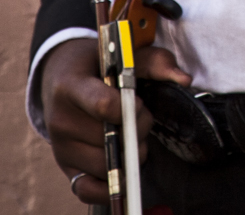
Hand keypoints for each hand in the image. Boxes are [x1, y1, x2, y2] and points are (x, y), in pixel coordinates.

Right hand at [43, 35, 191, 204]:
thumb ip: (155, 62)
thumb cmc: (98, 65)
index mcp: (71, 86)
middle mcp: (60, 119)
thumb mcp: (123, 54)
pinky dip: (110, 185)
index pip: (104, 106)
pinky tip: (123, 166)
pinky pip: (88, 190)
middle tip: (139, 118)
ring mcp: (61, 148)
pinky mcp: (65, 168)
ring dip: (128, 155)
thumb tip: (184, 80)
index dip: (131, 109)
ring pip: (106, 165)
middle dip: (136, 130)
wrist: (60, 78)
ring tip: (130, 136)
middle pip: (109, 139)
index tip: (140, 102)